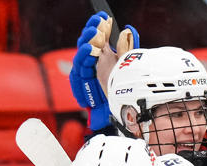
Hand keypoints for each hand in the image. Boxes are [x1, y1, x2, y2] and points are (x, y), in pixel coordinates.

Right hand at [69, 12, 139, 130]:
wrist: (116, 108)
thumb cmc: (119, 86)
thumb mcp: (126, 64)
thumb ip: (127, 47)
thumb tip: (128, 29)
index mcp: (100, 54)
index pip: (95, 37)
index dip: (97, 25)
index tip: (102, 16)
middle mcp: (90, 61)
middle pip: (85, 44)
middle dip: (90, 34)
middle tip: (96, 27)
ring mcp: (84, 72)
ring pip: (81, 56)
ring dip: (86, 46)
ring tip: (93, 39)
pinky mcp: (80, 83)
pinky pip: (78, 72)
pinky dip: (82, 61)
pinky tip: (88, 52)